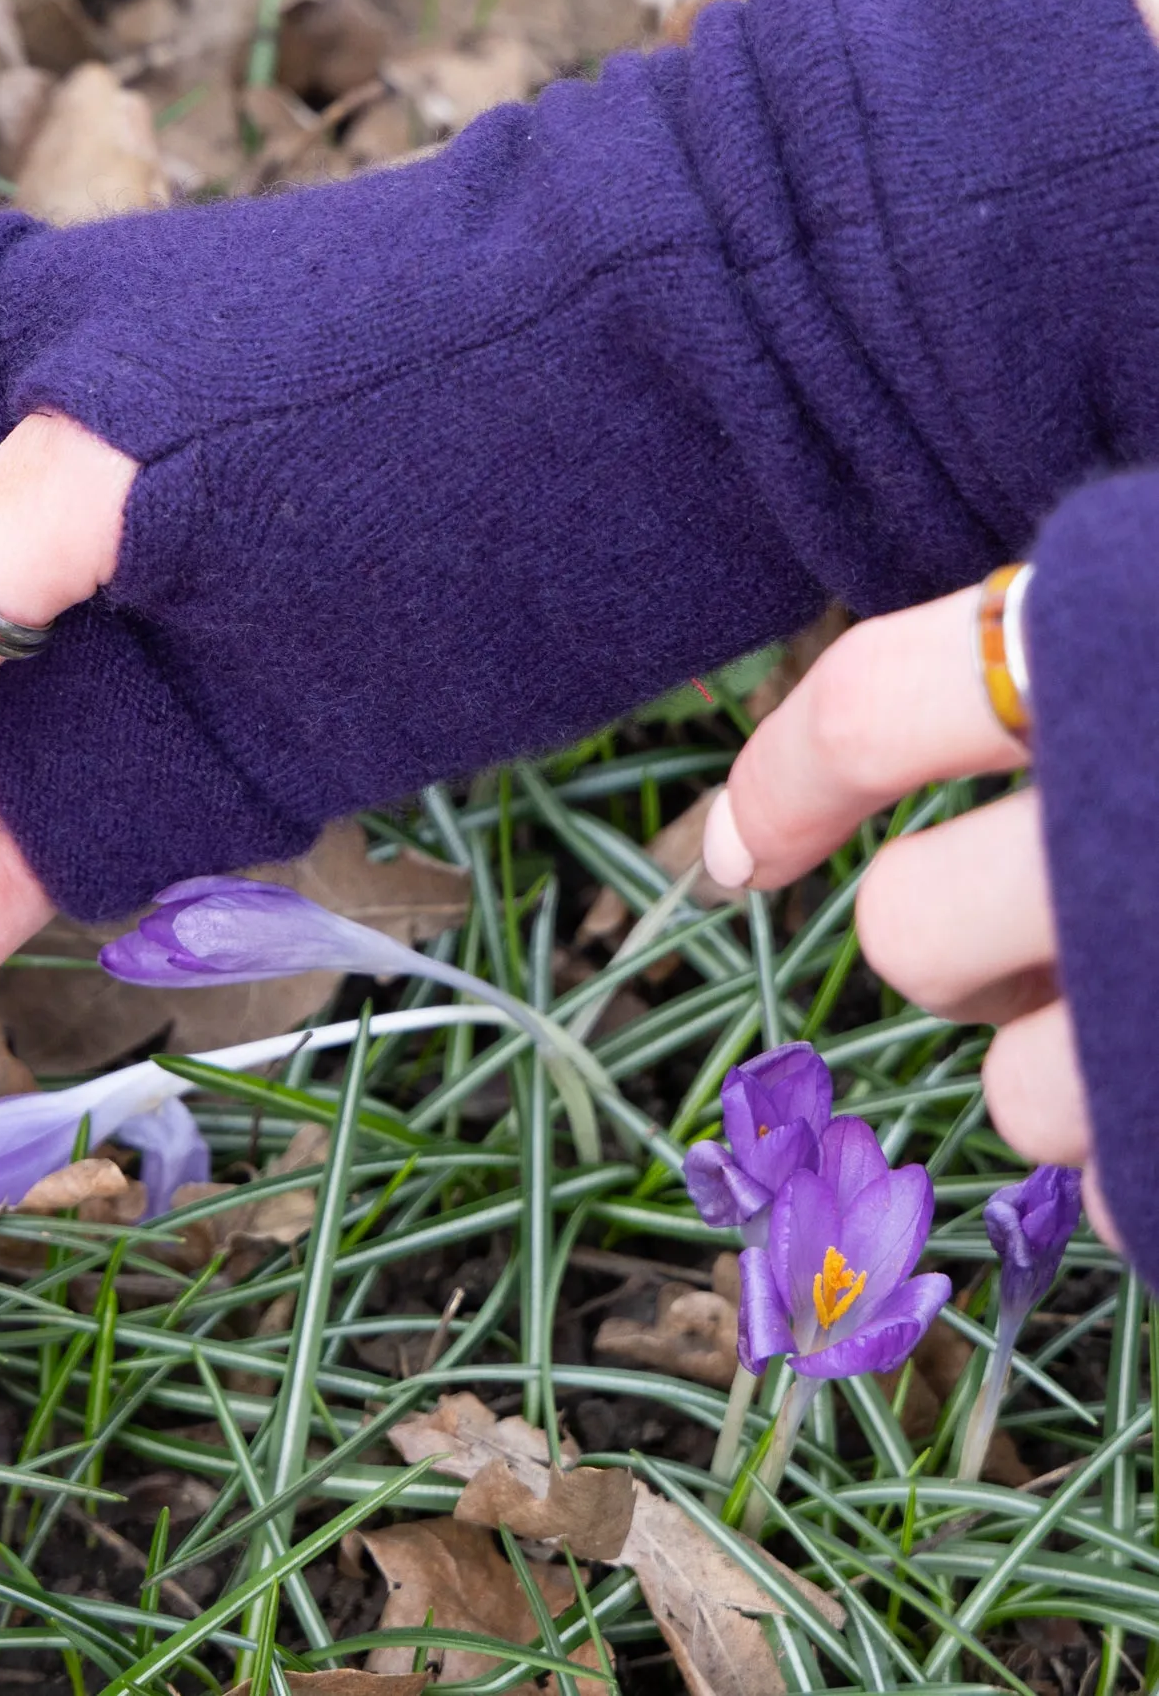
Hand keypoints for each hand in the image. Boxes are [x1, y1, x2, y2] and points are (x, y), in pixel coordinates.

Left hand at [702, 585, 1120, 1245]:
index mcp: (1123, 650)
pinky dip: (1153, 1161)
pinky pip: (1123, 1199)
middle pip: (909, 935)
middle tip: (1062, 929)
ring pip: (1022, 1096)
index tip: (733, 853)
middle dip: (953, 954)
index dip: (782, 784)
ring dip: (1080, 1071)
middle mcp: (1137, 814)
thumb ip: (1065, 666)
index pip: (876, 711)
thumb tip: (918, 711)